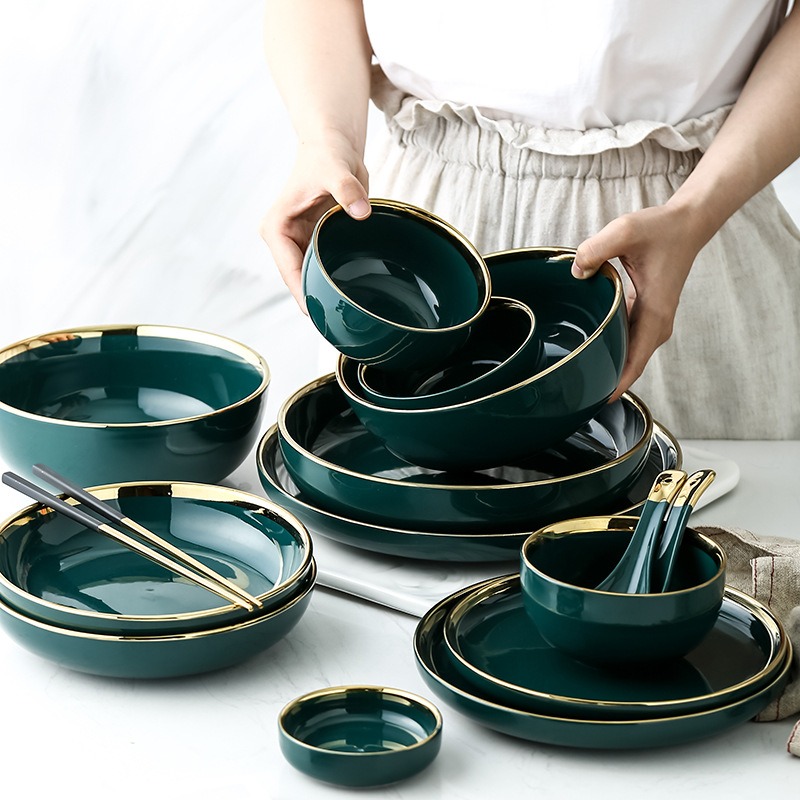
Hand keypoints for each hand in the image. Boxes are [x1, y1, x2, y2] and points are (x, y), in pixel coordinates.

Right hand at [259, 135, 369, 307]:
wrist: (335, 147)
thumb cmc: (327, 155)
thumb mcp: (335, 170)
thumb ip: (347, 190)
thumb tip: (361, 211)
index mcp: (276, 228)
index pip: (290, 271)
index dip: (304, 294)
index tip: (321, 314)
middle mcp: (284, 240)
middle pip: (299, 281)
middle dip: (316, 300)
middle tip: (339, 321)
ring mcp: (300, 244)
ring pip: (311, 279)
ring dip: (326, 293)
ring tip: (346, 316)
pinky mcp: (315, 243)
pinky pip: (324, 269)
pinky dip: (335, 281)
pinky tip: (351, 297)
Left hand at [572, 203, 703, 400]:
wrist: (686, 224)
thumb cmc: (661, 228)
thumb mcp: (624, 231)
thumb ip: (596, 249)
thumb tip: (576, 272)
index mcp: (654, 313)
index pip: (635, 361)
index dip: (617, 384)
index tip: (598, 401)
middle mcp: (657, 323)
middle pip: (630, 364)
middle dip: (607, 381)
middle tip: (576, 394)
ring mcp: (653, 320)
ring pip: (629, 353)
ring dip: (610, 365)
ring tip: (580, 379)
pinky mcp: (647, 313)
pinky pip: (628, 338)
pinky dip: (613, 348)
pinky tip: (592, 350)